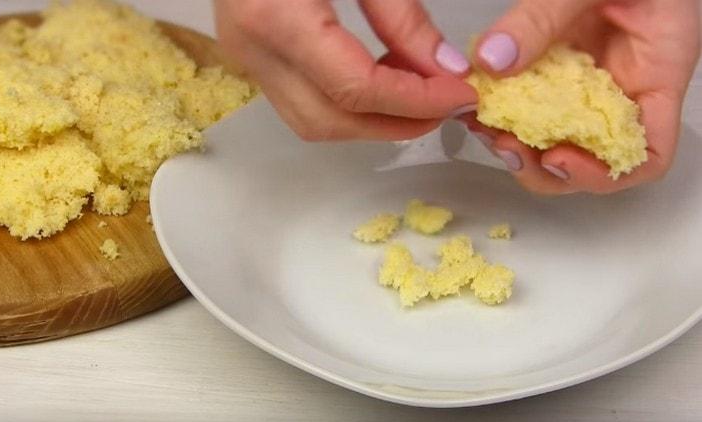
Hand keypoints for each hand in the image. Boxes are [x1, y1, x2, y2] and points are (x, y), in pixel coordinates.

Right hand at [213, 0, 477, 140]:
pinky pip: (302, 100)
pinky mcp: (248, 55)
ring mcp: (245, 57)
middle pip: (331, 120)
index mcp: (275, 15)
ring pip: (312, 121)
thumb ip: (402, 15)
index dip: (414, 101)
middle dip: (395, 122)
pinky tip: (382, 72)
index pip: (355, 88)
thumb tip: (445, 69)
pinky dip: (347, 101)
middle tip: (446, 102)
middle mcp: (252, 49)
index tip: (460, 94)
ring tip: (417, 86)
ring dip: (370, 117)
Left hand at [464, 0, 700, 194]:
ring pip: (558, 136)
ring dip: (519, 143)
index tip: (556, 158)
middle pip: (591, 159)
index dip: (602, 173)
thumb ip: (545, 15)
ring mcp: (589, 79)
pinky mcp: (560, 65)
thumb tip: (492, 61)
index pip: (644, 155)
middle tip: (502, 143)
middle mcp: (623, 87)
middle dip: (544, 165)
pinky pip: (534, 101)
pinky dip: (507, 109)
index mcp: (656, 74)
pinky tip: (480, 101)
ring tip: (484, 126)